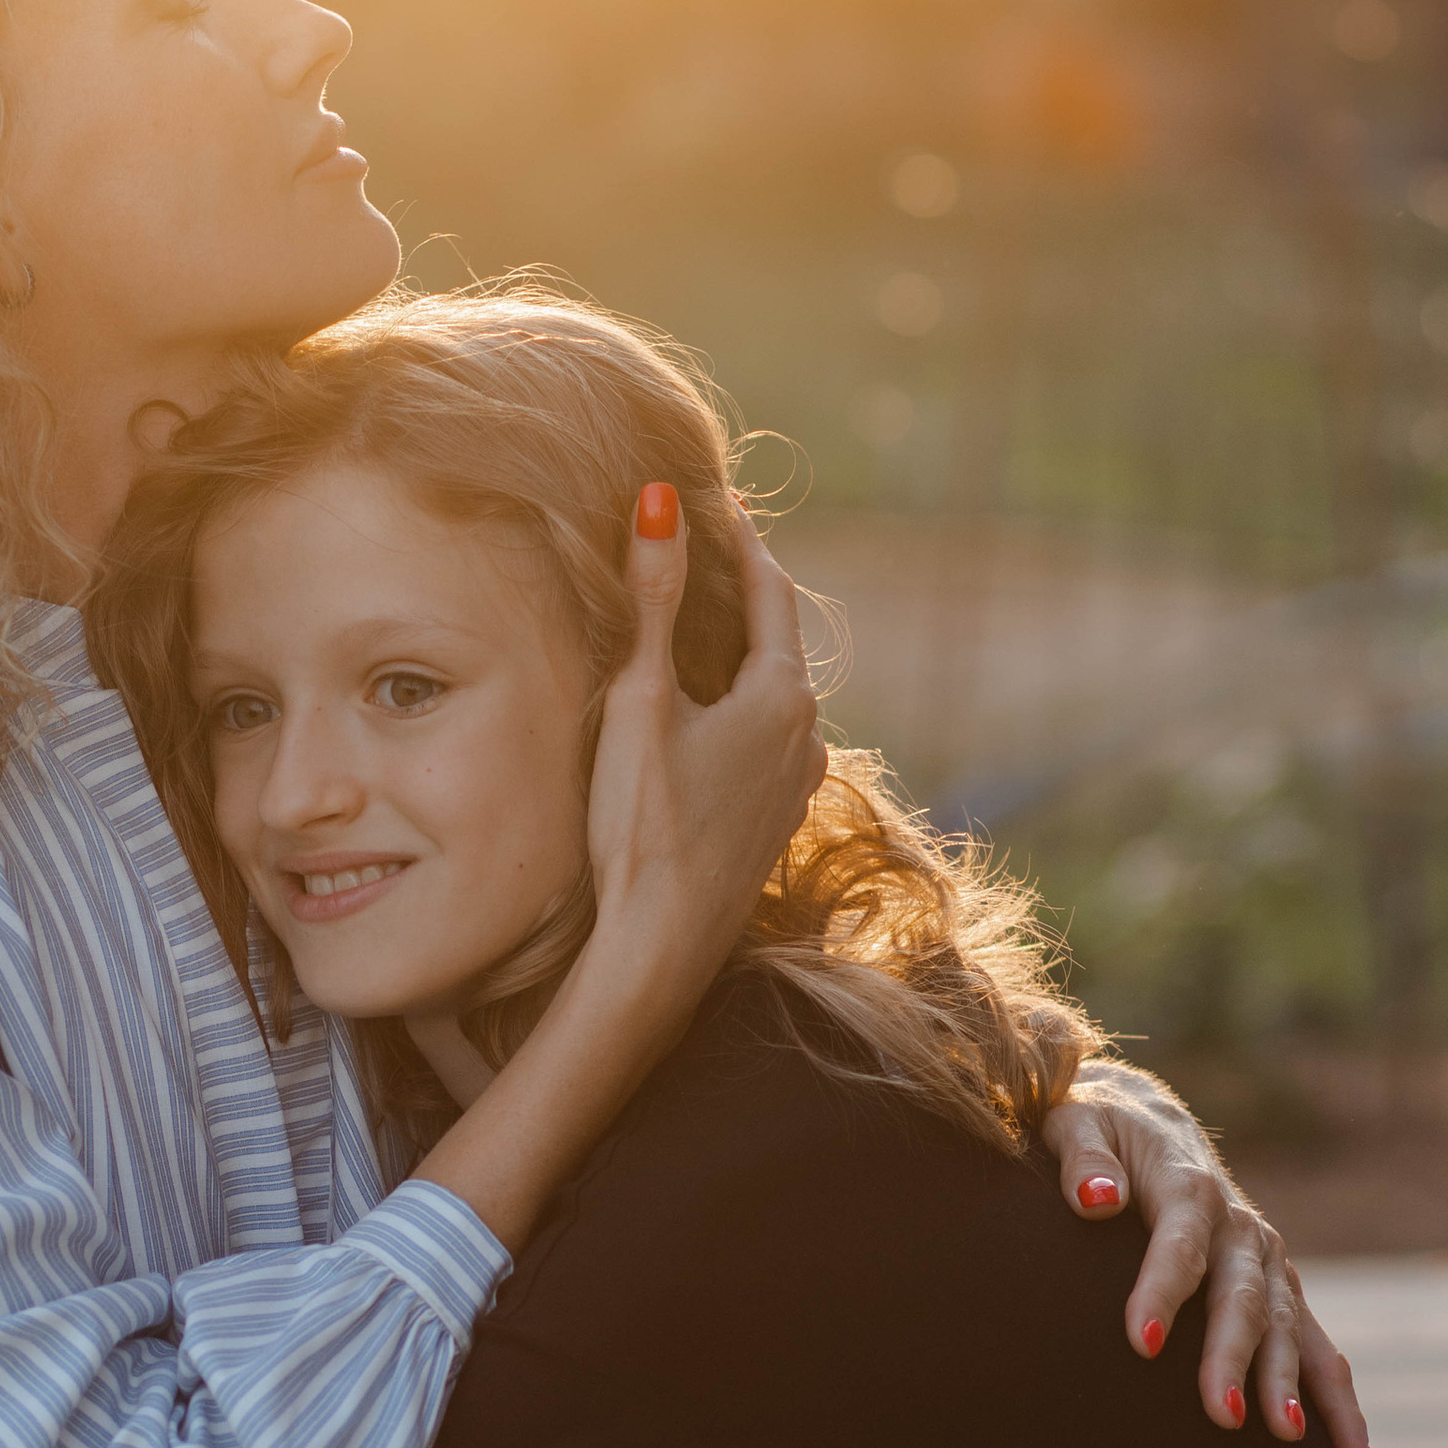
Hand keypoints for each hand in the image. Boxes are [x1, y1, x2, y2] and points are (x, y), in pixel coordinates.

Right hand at [584, 489, 824, 1001]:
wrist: (659, 948)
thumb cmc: (644, 825)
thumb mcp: (640, 701)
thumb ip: (651, 600)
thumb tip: (662, 499)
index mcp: (781, 697)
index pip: (768, 591)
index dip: (738, 541)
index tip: (715, 500)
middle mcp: (806, 738)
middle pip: (775, 642)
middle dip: (740, 595)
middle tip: (705, 551)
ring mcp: (796, 785)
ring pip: (772, 697)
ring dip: (740, 658)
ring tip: (700, 629)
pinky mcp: (774, 824)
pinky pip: (764, 742)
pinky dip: (738, 711)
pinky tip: (706, 719)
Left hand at [1042, 1072, 1374, 1447]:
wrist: (1150, 1119)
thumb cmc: (1101, 1129)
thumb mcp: (1076, 1122)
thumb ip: (1083, 1159)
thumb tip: (1095, 1199)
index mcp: (1188, 1187)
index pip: (1178, 1244)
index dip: (1160, 1291)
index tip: (1137, 1344)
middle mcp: (1241, 1228)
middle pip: (1243, 1297)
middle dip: (1234, 1357)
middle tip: (1222, 1416)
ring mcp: (1268, 1263)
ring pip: (1291, 1328)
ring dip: (1292, 1383)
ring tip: (1290, 1437)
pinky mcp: (1280, 1291)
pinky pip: (1319, 1350)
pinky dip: (1340, 1403)